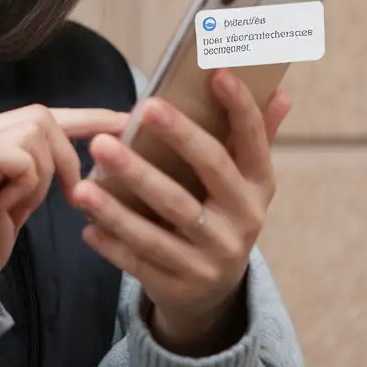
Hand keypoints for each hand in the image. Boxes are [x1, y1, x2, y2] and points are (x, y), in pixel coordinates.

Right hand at [0, 105, 128, 296]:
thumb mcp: (14, 197)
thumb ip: (36, 169)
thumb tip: (90, 152)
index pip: (38, 114)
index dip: (85, 117)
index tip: (123, 123)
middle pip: (40, 116)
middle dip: (66, 156)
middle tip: (68, 196)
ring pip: (32, 132)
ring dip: (42, 175)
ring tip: (17, 206)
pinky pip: (14, 155)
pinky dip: (25, 182)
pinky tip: (6, 206)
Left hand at [71, 70, 290, 354]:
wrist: (214, 292)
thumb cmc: (220, 213)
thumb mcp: (243, 183)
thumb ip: (254, 138)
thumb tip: (282, 92)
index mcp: (258, 191)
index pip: (252, 145)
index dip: (240, 110)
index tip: (218, 74)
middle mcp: (241, 226)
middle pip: (196, 184)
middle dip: (158, 153)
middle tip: (119, 125)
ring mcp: (210, 261)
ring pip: (158, 230)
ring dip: (118, 208)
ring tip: (84, 185)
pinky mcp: (179, 287)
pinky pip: (139, 264)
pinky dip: (112, 245)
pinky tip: (86, 227)